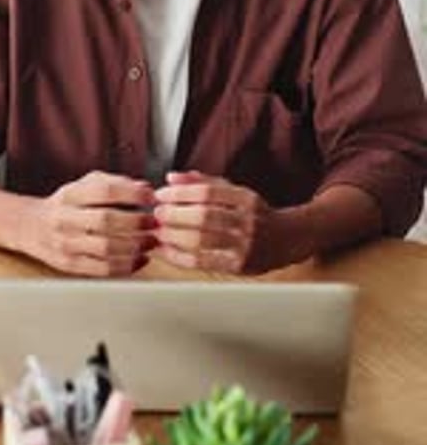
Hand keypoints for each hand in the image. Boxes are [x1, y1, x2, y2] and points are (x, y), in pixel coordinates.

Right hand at [25, 171, 156, 276]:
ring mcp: (66, 244)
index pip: (104, 191)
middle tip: (154, 222)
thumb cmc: (66, 204)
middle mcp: (65, 218)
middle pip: (106, 221)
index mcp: (71, 195)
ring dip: (135, 246)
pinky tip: (140, 259)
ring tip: (151, 241)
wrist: (30, 226)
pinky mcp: (69, 265)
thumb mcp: (85, 185)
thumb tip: (145, 189)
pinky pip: (102, 269)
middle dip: (136, 222)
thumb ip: (115, 183)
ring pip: (106, 247)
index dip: (131, 194)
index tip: (151, 196)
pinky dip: (126, 266)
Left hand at [154, 171, 272, 273]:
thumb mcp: (234, 191)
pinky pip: (203, 262)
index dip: (181, 192)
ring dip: (174, 236)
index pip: (208, 192)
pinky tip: (166, 251)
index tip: (161, 193)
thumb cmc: (253, 213)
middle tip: (156, 213)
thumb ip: (202, 182)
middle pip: (204, 216)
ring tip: (158, 232)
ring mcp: (244, 245)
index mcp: (246, 198)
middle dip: (174, 214)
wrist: (287, 239)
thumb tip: (171, 178)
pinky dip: (180, 257)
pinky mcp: (239, 266)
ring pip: (202, 240)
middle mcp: (248, 221)